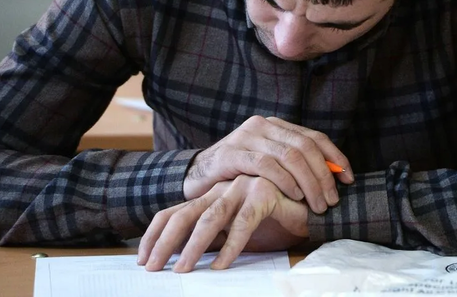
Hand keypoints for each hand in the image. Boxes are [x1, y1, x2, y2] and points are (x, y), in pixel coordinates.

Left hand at [139, 177, 308, 271]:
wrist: (314, 207)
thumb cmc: (275, 222)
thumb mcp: (236, 232)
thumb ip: (214, 238)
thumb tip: (182, 263)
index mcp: (212, 197)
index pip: (172, 213)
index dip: (154, 236)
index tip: (141, 260)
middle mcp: (223, 190)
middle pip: (183, 214)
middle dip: (163, 243)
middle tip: (152, 269)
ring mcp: (243, 187)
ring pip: (210, 218)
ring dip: (192, 246)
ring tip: (183, 270)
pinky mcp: (265, 192)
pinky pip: (244, 222)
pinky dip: (231, 246)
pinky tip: (222, 265)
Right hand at [184, 115, 352, 213]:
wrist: (194, 176)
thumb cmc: (237, 174)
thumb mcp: (269, 165)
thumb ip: (294, 164)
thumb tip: (334, 177)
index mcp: (276, 125)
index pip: (315, 137)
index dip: (336, 157)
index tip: (349, 179)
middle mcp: (263, 125)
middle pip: (306, 147)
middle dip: (324, 175)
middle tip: (333, 199)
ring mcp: (246, 137)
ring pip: (290, 155)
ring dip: (309, 182)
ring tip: (318, 203)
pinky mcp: (231, 153)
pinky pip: (266, 165)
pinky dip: (285, 180)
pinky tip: (295, 195)